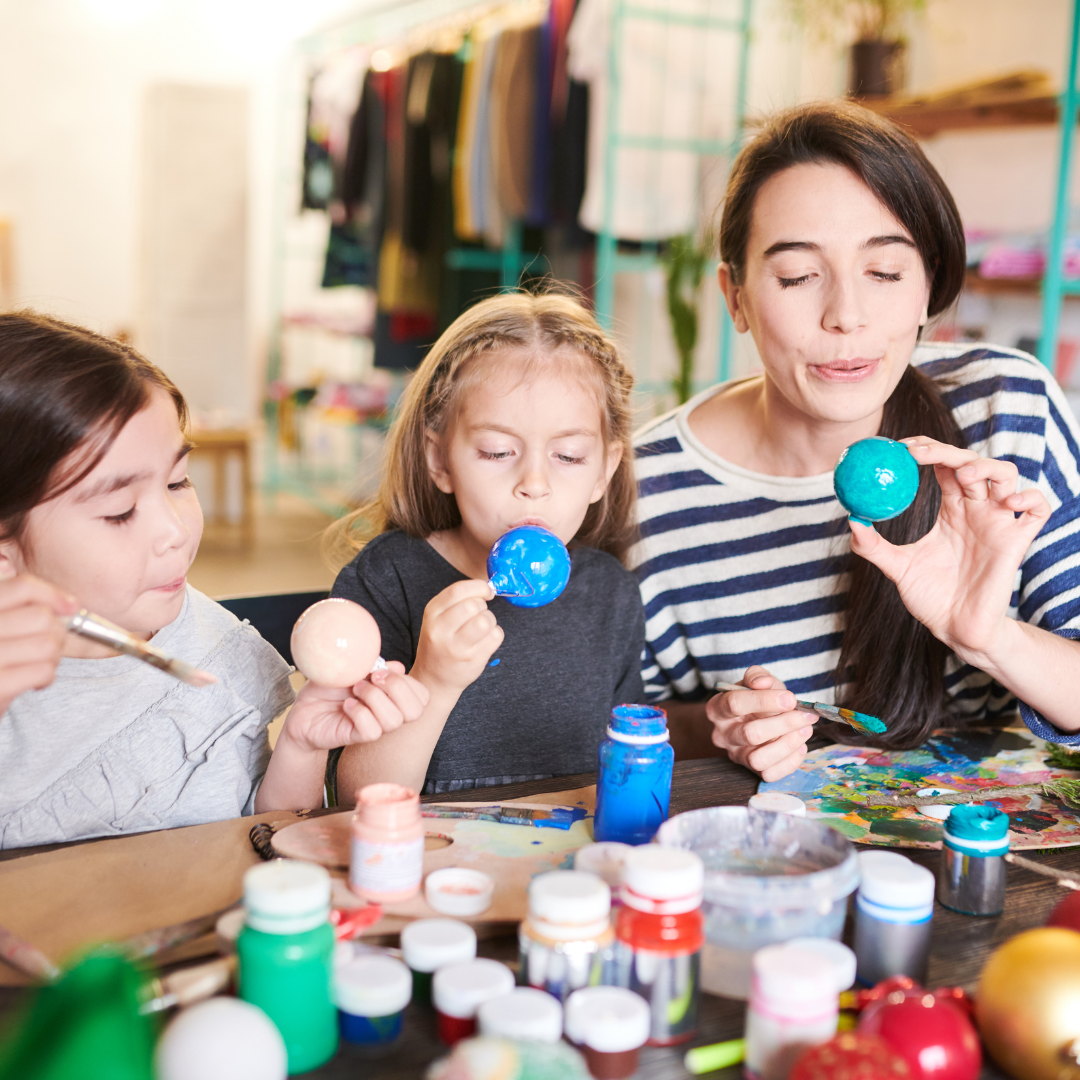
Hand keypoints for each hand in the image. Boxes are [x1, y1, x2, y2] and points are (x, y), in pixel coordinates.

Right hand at [0, 574, 77, 715]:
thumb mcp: (0, 631)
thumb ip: (10, 610)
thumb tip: (39, 587)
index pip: (21, 587)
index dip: (52, 594)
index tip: (71, 606)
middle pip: (42, 617)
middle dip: (57, 633)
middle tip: (48, 648)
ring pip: (47, 644)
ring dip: (53, 657)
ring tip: (39, 665)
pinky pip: (42, 670)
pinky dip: (46, 676)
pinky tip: (35, 682)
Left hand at [279, 662, 429, 751]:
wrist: (304, 709)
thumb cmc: (330, 687)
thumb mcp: (353, 668)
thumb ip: (376, 666)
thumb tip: (398, 667)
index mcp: (393, 695)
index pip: (422, 695)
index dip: (408, 682)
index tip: (381, 669)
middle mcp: (389, 712)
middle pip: (416, 710)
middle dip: (397, 688)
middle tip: (373, 678)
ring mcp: (375, 726)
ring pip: (394, 720)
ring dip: (374, 698)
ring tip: (355, 690)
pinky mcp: (357, 737)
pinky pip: (372, 730)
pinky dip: (359, 713)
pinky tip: (346, 706)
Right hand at [411, 579, 503, 694]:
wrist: (433, 679)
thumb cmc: (440, 643)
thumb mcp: (437, 618)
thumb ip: (458, 600)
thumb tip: (488, 588)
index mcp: (432, 613)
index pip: (458, 591)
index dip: (478, 587)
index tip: (486, 590)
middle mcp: (441, 630)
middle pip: (474, 605)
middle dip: (482, 607)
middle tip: (478, 615)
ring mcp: (457, 648)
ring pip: (486, 621)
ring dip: (490, 621)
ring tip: (481, 628)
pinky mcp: (473, 660)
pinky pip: (496, 636)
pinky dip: (495, 635)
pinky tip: (484, 640)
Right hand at [705, 666, 815, 780]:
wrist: (759, 717)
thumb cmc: (759, 697)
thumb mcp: (757, 680)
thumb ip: (757, 676)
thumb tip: (762, 682)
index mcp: (717, 709)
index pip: (735, 704)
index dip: (764, 701)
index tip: (790, 698)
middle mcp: (722, 735)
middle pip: (750, 734)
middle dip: (784, 723)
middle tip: (806, 715)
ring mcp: (736, 755)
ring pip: (758, 759)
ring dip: (788, 744)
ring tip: (805, 729)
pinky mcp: (751, 771)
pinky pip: (770, 774)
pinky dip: (791, 761)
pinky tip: (800, 745)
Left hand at [849, 437, 1050, 667]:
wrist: (955, 629)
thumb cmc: (929, 597)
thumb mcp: (896, 567)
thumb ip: (873, 546)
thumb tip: (852, 519)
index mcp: (951, 510)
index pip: (944, 466)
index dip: (927, 449)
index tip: (900, 447)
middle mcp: (976, 510)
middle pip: (971, 463)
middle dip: (946, 451)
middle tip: (917, 453)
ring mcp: (998, 523)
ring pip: (1006, 475)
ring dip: (986, 466)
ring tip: (962, 475)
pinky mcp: (1017, 541)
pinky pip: (1038, 509)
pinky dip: (1031, 496)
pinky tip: (1008, 500)